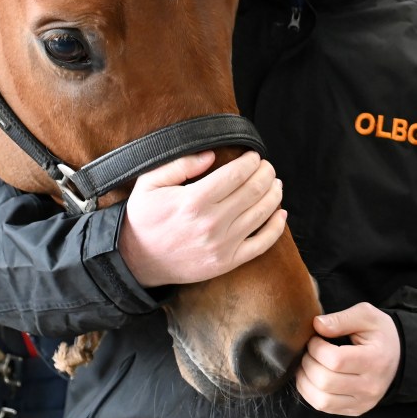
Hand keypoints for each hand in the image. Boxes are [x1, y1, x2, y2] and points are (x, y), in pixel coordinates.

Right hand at [120, 150, 286, 287]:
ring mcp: (222, 245)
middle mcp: (212, 223)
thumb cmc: (143, 218)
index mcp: (194, 201)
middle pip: (253, 191)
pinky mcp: (227, 262)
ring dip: (274, 194)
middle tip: (267, 167)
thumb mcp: (149, 183)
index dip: (251, 162)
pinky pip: (261, 244)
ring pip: (262, 214)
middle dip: (266, 173)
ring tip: (275, 183)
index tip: (254, 156)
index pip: (236, 175)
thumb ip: (180, 164)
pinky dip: (276, 227)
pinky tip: (280, 214)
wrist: (136, 261)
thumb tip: (211, 155)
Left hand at [295, 303, 400, 415]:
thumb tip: (317, 325)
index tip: (315, 338)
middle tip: (309, 350)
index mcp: (375, 360)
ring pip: (321, 400)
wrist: (398, 356)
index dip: (316, 348)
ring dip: (305, 380)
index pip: (335, 360)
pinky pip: (324, 407)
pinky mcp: (356, 410)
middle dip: (308, 362)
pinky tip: (311, 377)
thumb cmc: (379, 333)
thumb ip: (341, 319)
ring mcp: (364, 402)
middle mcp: (371, 386)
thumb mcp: (366, 315)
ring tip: (308, 364)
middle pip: (325, 381)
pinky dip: (310, 393)